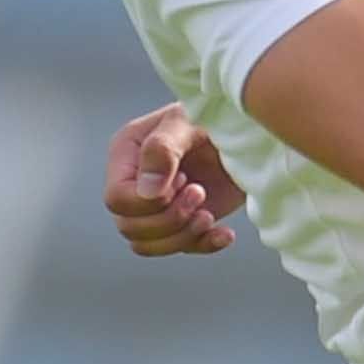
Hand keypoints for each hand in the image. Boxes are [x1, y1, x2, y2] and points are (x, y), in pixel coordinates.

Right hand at [105, 104, 243, 256]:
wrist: (247, 130)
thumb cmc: (213, 116)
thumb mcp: (187, 122)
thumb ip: (162, 149)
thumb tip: (148, 190)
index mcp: (127, 154)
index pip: (117, 198)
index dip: (147, 202)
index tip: (183, 180)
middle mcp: (136, 182)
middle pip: (129, 227)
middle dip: (168, 219)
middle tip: (200, 193)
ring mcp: (158, 205)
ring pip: (147, 244)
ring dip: (181, 236)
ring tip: (208, 215)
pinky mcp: (184, 219)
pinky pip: (179, 247)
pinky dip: (202, 245)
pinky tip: (224, 233)